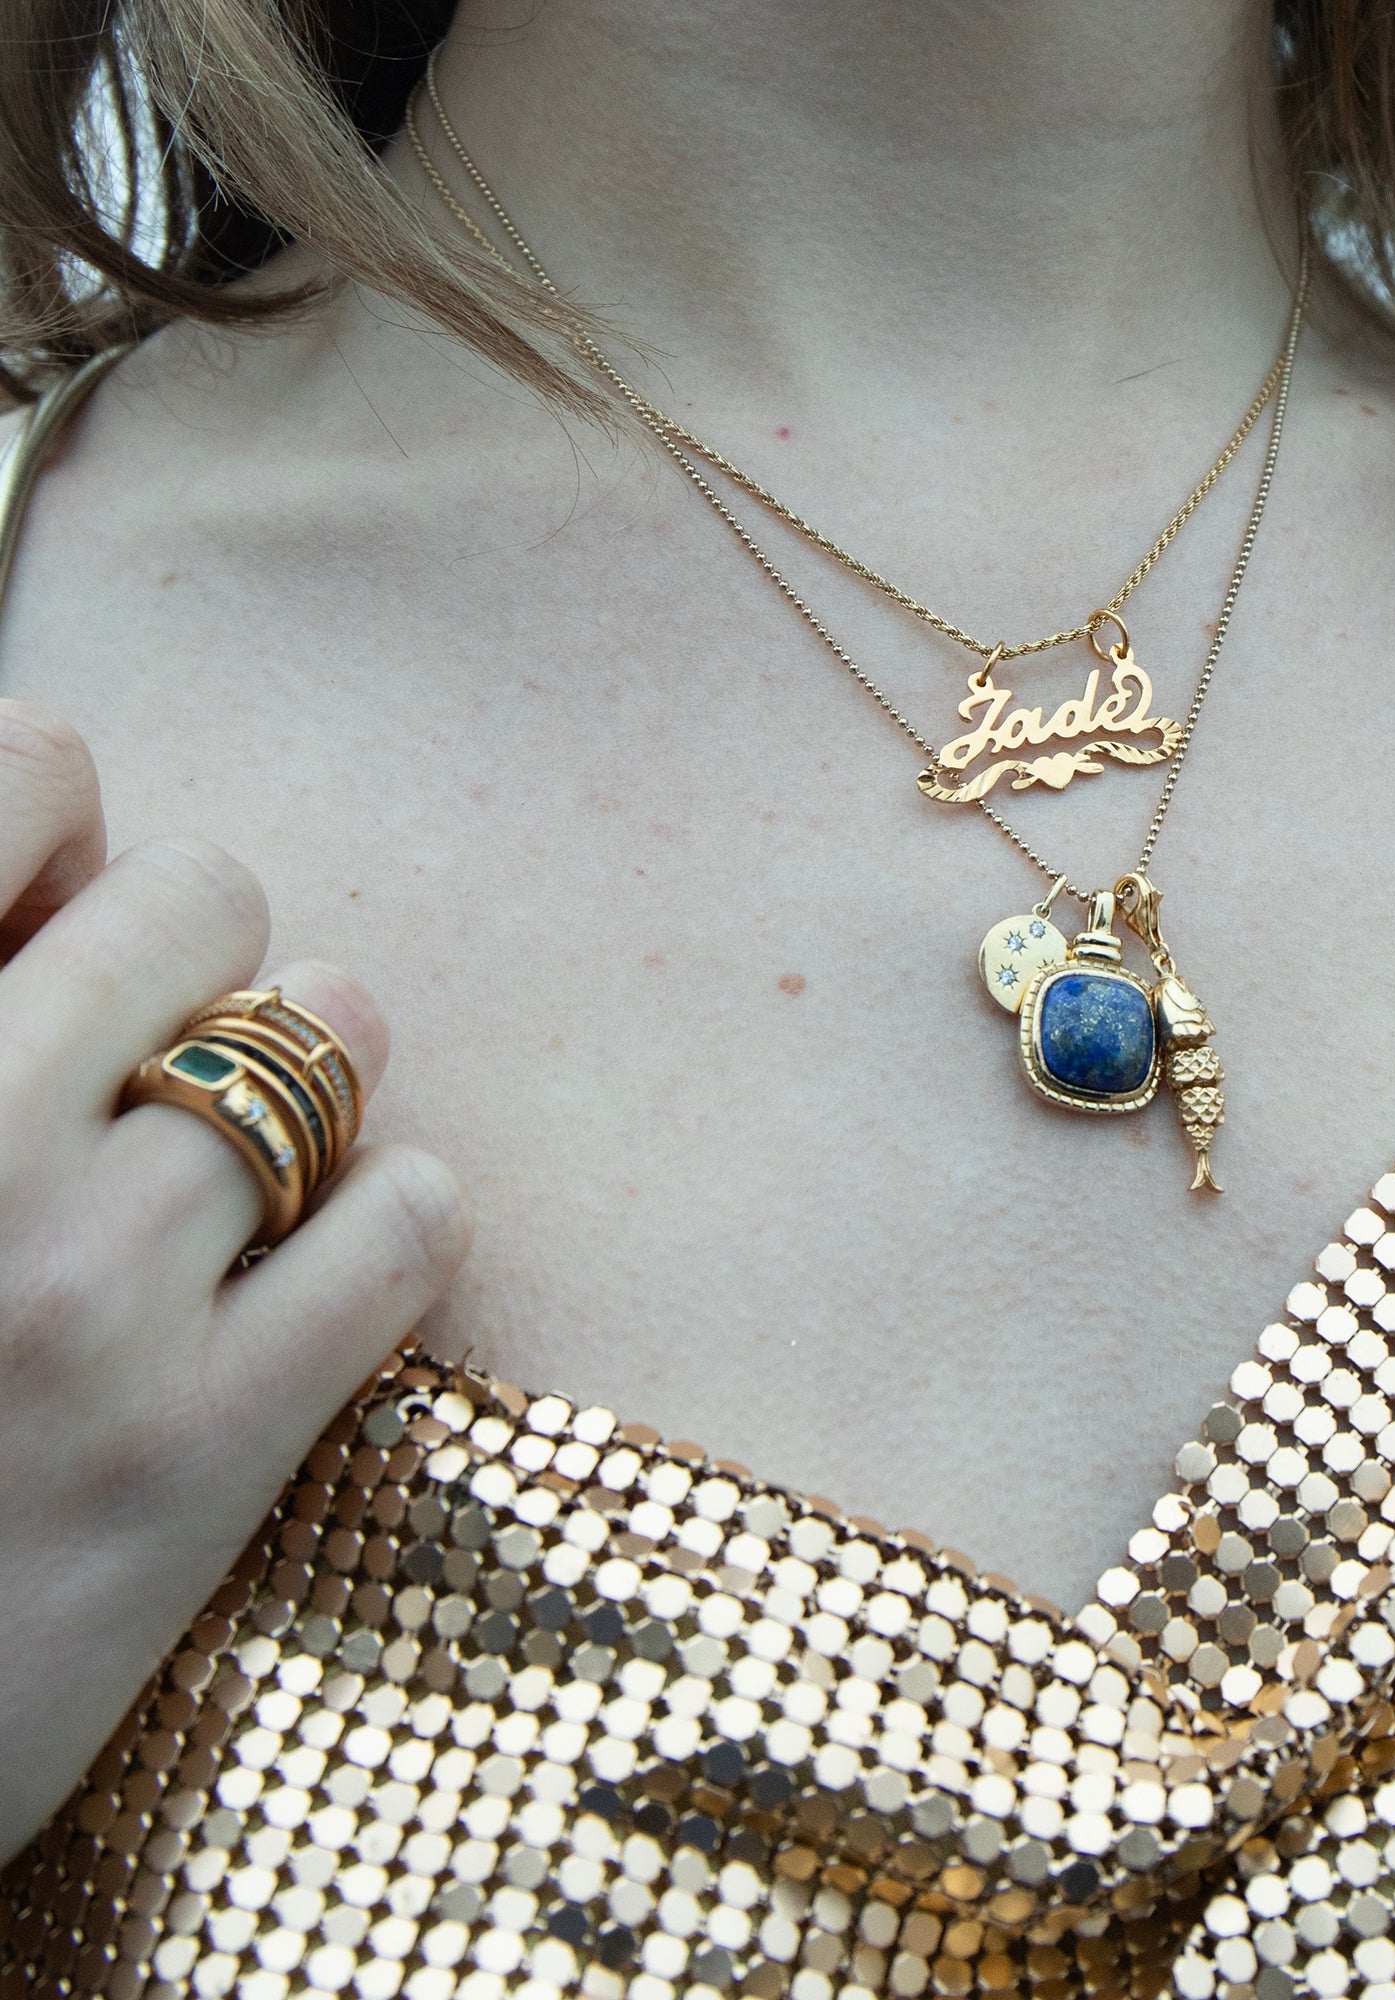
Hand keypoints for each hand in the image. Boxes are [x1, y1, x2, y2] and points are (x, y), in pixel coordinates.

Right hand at [0, 701, 470, 1860]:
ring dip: (322, 1075)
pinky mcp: (192, 1456)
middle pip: (206, 899)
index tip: (71, 893)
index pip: (24, 770)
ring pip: (322, 1053)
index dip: (72, 818)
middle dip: (210, 949)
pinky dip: (402, 1209)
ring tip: (276, 1142)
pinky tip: (345, 1243)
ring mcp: (74, 1299)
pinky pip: (404, 1226)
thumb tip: (70, 856)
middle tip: (183, 1029)